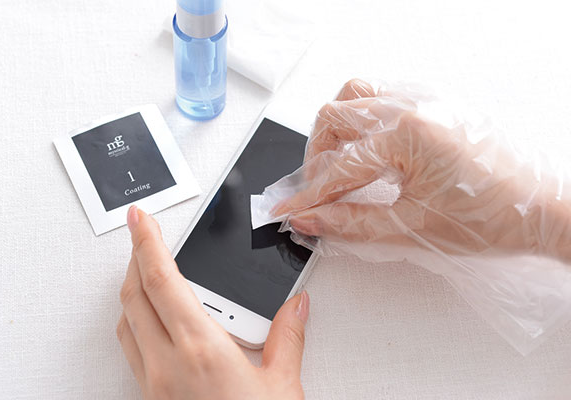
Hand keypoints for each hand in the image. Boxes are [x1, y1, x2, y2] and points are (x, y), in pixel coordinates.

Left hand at [117, 206, 309, 399]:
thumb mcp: (281, 386)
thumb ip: (288, 339)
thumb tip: (296, 307)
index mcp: (202, 350)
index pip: (162, 280)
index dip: (147, 242)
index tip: (140, 219)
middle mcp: (167, 364)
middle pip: (135, 294)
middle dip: (136, 255)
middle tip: (141, 233)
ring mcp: (153, 383)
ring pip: (126, 321)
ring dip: (133, 288)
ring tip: (147, 269)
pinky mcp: (149, 398)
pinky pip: (130, 347)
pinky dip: (134, 319)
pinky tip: (153, 317)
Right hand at [275, 79, 570, 259]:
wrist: (541, 210)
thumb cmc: (493, 217)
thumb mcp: (411, 227)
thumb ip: (351, 222)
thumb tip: (311, 218)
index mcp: (411, 134)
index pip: (340, 167)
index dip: (310, 195)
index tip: (290, 210)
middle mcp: (415, 106)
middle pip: (336, 117)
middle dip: (317, 158)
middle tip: (317, 191)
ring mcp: (426, 99)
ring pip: (356, 95)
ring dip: (336, 129)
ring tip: (337, 163)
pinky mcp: (435, 103)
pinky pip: (383, 94)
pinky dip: (363, 118)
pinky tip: (366, 145)